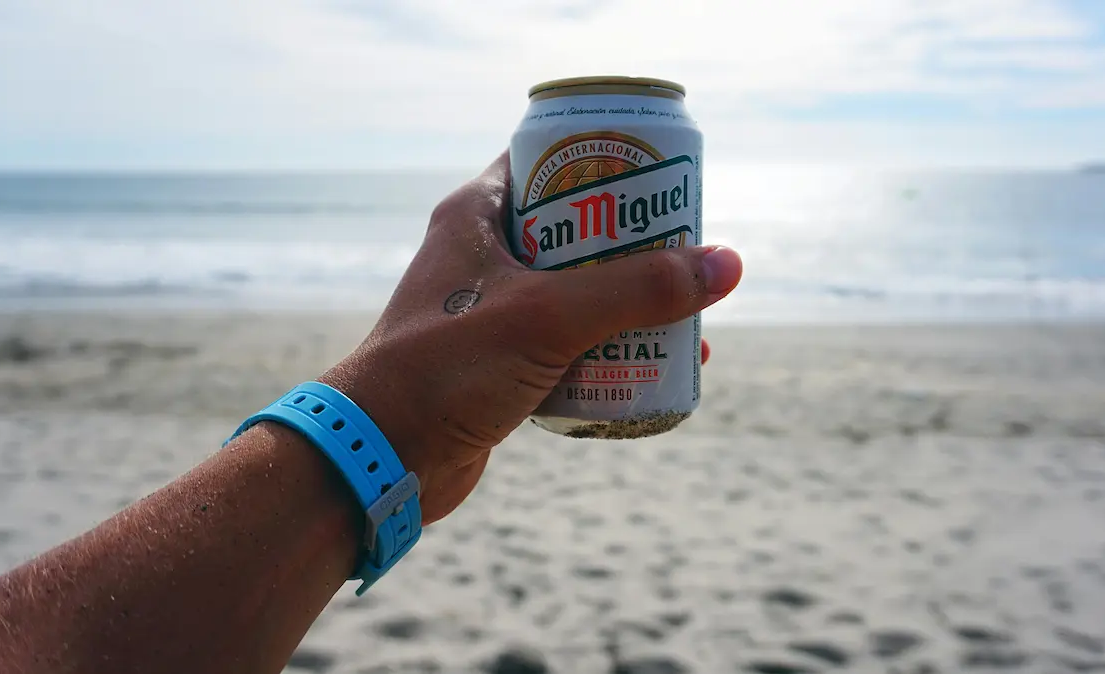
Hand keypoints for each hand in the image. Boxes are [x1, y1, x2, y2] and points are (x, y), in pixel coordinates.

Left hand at [321, 152, 742, 523]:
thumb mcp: (548, 316)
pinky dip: (607, 350)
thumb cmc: (446, 369)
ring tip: (687, 315)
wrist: (380, 457)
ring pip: (576, 291)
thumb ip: (636, 290)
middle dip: (637, 244)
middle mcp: (482, 255)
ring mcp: (490, 311)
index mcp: (477, 215)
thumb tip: (724, 265)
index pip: (552, 160)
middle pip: (577, 229)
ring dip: (629, 303)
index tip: (665, 180)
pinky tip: (651, 366)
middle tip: (689, 253)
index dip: (610, 161)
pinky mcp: (500, 363)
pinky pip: (567, 342)